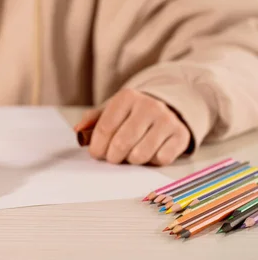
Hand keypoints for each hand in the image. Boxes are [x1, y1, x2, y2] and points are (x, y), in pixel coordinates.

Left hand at [74, 88, 190, 165]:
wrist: (169, 108)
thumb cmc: (132, 114)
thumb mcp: (112, 110)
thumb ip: (93, 119)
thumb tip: (78, 131)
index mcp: (127, 98)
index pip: (105, 127)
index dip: (97, 146)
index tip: (96, 153)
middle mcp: (149, 106)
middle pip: (122, 142)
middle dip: (112, 156)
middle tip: (112, 157)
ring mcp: (167, 120)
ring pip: (141, 154)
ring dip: (131, 160)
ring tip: (130, 154)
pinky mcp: (181, 135)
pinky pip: (161, 159)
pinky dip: (152, 161)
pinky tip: (149, 153)